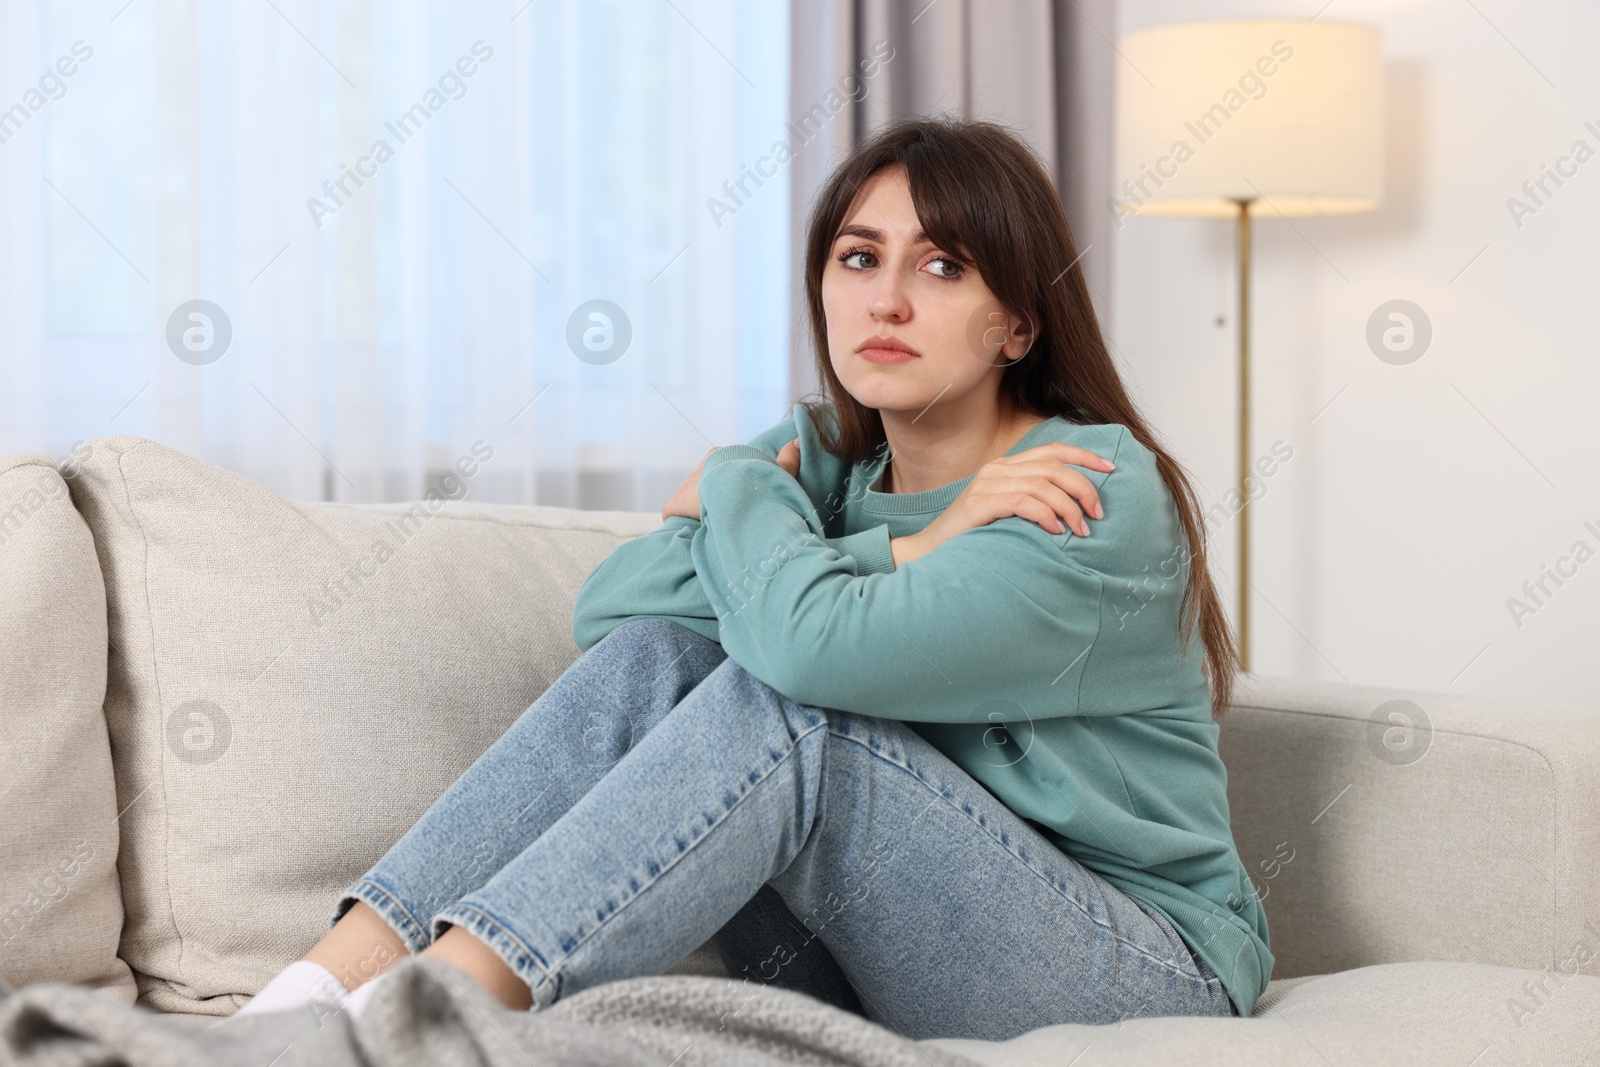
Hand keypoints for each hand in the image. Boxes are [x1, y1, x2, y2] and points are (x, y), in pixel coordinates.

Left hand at [661, 439, 802, 520]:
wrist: (731, 493)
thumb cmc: (755, 483)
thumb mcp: (775, 473)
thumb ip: (787, 460)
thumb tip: (797, 442)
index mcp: (720, 456)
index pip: (722, 469)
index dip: (730, 485)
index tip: (739, 500)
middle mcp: (699, 468)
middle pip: (705, 484)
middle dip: (712, 498)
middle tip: (727, 514)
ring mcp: (685, 485)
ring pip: (690, 499)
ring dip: (698, 511)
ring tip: (712, 526)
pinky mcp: (675, 504)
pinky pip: (674, 512)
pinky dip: (682, 521)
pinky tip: (692, 531)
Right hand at [890, 442, 1113, 563]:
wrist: (930, 551)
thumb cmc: (973, 536)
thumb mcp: (1007, 513)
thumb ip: (1033, 502)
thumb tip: (1074, 507)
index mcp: (1006, 466)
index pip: (1052, 450)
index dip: (1085, 456)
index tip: (1111, 469)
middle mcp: (997, 469)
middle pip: (1053, 466)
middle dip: (1083, 487)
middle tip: (1098, 514)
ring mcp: (986, 484)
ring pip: (1043, 484)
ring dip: (1069, 507)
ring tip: (1080, 531)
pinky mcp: (979, 504)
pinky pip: (1024, 502)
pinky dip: (1046, 515)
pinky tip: (1056, 532)